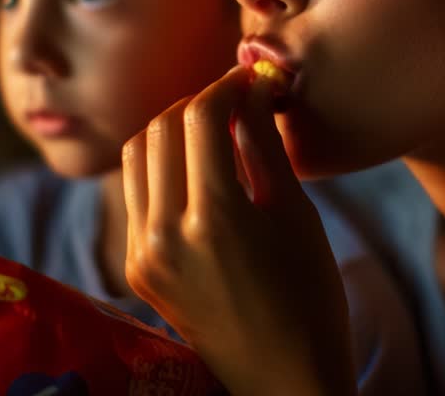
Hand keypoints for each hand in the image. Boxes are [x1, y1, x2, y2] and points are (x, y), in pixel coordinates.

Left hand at [122, 67, 356, 395]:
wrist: (283, 378)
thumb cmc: (310, 296)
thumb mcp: (295, 213)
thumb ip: (263, 144)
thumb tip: (251, 84)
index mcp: (215, 218)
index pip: (202, 116)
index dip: (228, 84)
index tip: (252, 79)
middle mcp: (164, 235)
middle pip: (162, 126)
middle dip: (199, 101)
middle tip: (236, 100)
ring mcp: (142, 254)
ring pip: (136, 154)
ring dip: (172, 129)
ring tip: (215, 133)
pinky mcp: (134, 269)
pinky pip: (135, 194)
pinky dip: (161, 167)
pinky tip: (199, 173)